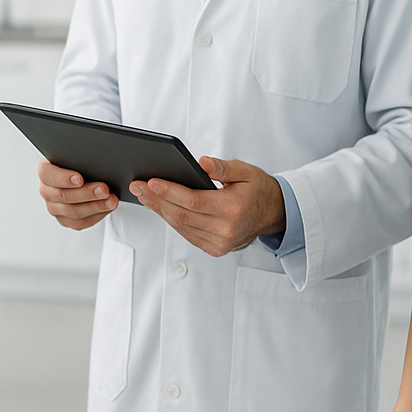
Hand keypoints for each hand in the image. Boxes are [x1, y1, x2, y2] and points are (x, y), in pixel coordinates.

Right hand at [38, 159, 117, 229]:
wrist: (89, 175)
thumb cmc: (83, 162)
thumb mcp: (82, 154)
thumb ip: (83, 155)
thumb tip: (96, 157)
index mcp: (46, 169)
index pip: (47, 174)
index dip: (63, 177)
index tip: (80, 179)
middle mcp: (47, 189)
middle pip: (62, 195)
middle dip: (86, 193)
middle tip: (104, 189)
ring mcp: (54, 206)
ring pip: (72, 211)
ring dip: (95, 206)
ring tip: (112, 200)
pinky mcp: (65, 219)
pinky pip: (80, 222)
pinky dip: (96, 216)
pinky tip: (107, 208)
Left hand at [128, 156, 283, 256]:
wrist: (274, 214)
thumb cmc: (258, 189)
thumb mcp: (246, 171)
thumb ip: (223, 167)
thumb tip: (202, 162)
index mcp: (234, 209)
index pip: (193, 201)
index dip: (170, 192)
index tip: (151, 181)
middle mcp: (226, 230)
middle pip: (182, 215)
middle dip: (156, 200)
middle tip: (137, 186)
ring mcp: (220, 243)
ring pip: (181, 227)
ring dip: (160, 210)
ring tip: (143, 194)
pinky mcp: (215, 249)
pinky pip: (186, 234)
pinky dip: (172, 220)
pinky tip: (160, 207)